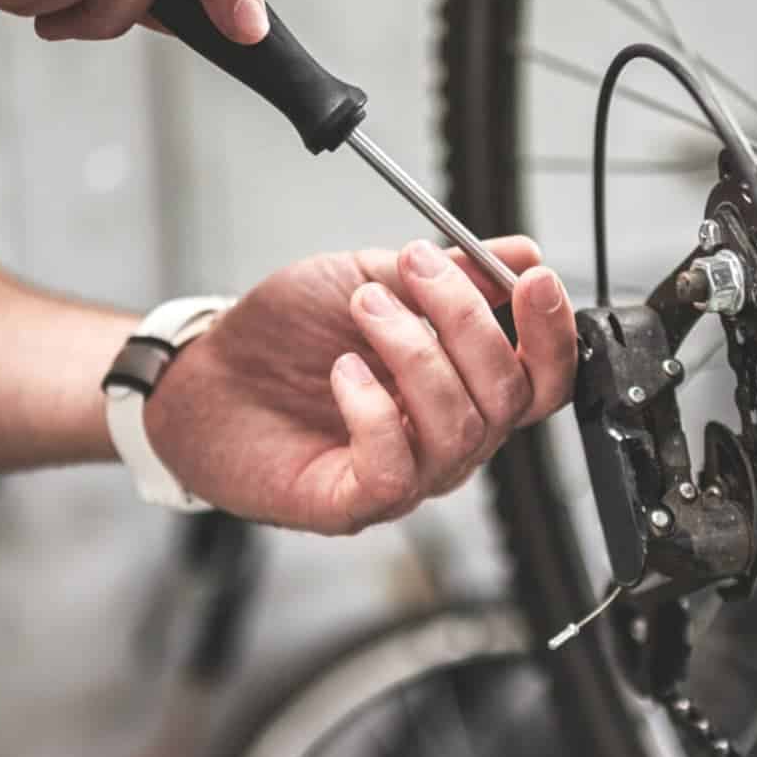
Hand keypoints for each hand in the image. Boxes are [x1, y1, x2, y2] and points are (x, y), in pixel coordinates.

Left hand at [145, 238, 576, 533]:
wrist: (203, 374)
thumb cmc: (283, 336)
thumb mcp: (368, 279)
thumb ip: (444, 271)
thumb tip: (519, 254)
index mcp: (463, 386)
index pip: (542, 378)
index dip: (552, 332)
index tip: (531, 278)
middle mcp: (446, 437)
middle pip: (507, 396)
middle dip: (467, 319)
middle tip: (413, 268)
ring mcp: (407, 474)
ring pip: (458, 427)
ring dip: (415, 351)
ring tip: (364, 307)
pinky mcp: (356, 503)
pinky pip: (397, 470)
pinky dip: (374, 410)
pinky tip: (342, 373)